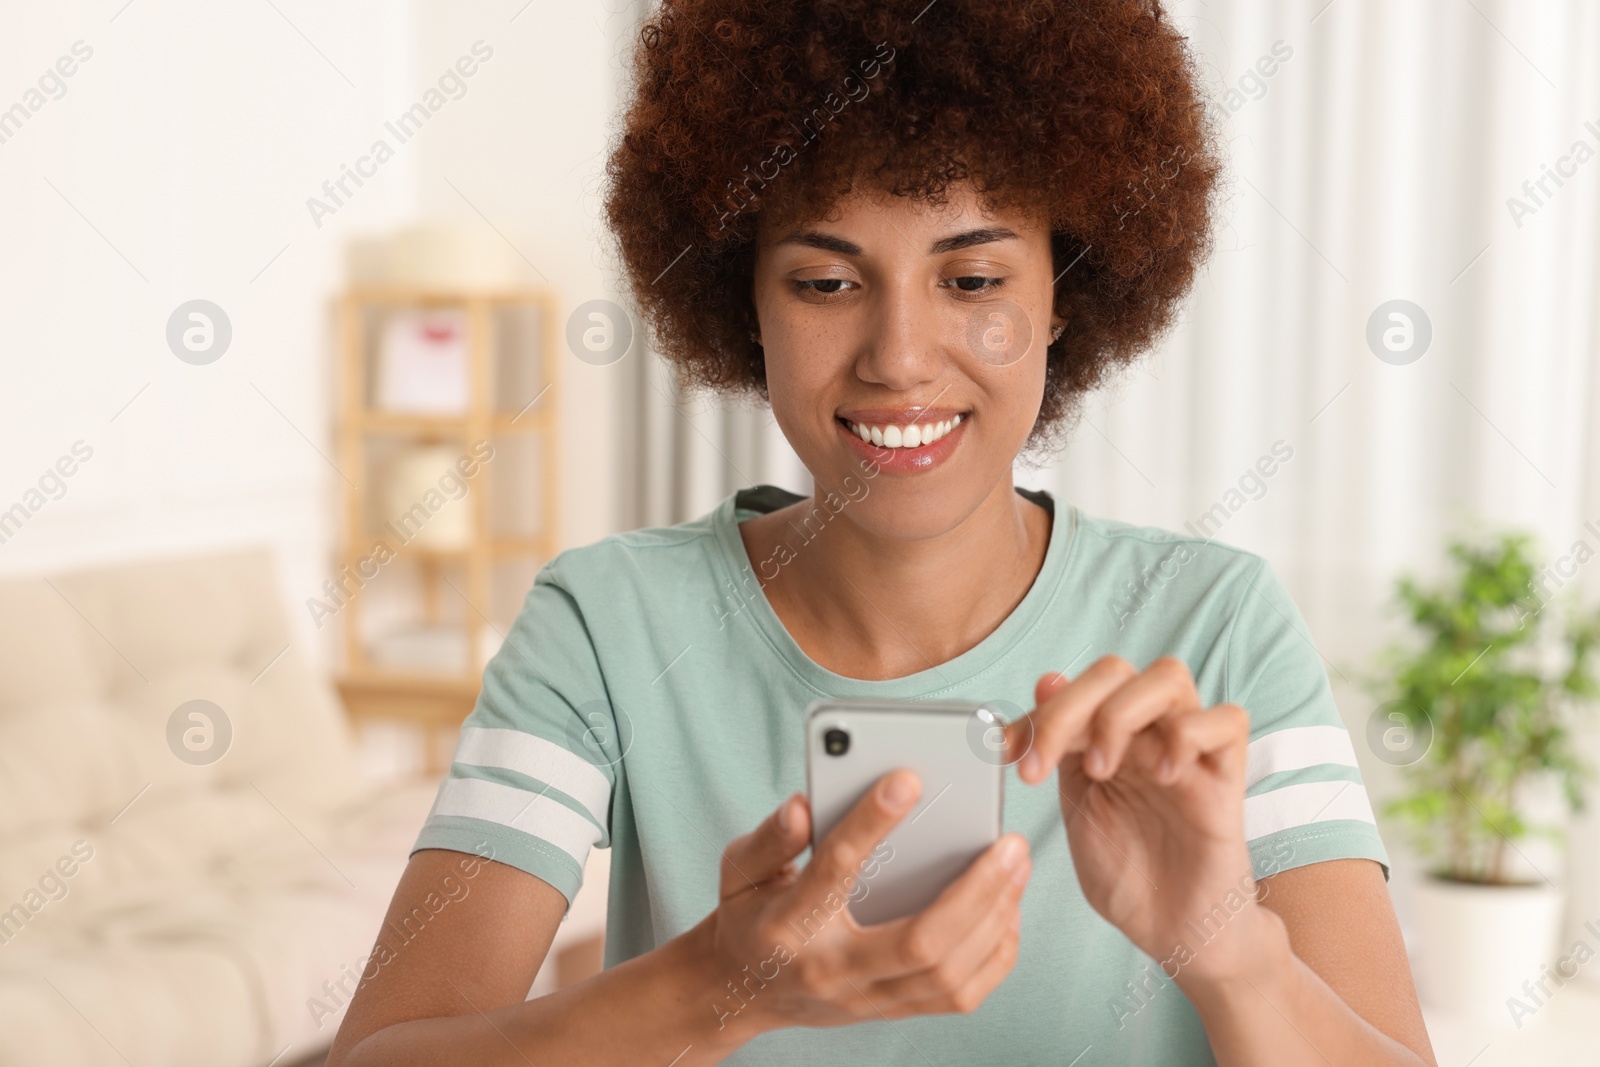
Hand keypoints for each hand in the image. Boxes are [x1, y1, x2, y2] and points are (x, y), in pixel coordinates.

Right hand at [707, 771, 1029, 1034]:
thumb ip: (771, 837)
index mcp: (788, 924)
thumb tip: (803, 805)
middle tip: (1010, 842)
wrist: (742, 990)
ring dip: (995, 920)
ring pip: (947, 974)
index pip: (834, 869)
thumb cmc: (750, 915)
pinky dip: (994, 955)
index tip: (908, 779)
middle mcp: (832, 969)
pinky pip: (958, 997)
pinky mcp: (891, 1010)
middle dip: (975, 892)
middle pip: (918, 943)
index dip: (871, 822)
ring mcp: (866, 999)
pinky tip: (1007, 911)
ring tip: (1017, 868)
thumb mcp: (740, 868)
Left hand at [1006, 656, 1269, 985]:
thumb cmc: (1131, 876)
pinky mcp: (1227, 779)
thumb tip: (1046, 679)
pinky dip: (1189, 734)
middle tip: (1044, 766)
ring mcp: (1189, 752)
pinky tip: (1164, 777)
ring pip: (1168, 677)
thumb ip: (1063, 748)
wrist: (1176, 934)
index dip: (1035, 712)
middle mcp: (1149, 734)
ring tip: (1102, 770)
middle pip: (1116, 669)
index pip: (1075, 687)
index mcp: (1109, 738)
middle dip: (1068, 708)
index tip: (1005, 753)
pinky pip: (1227, 721)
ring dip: (1121, 714)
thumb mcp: (1079, 808)